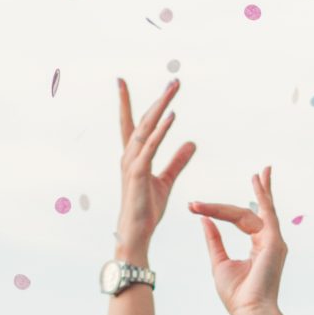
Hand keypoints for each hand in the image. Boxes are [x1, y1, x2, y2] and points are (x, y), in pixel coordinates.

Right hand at [115, 79, 196, 255]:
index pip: (132, 123)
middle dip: (158, 99)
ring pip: (146, 128)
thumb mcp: (166, 181)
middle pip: (143, 119)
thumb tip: (192, 143)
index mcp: (134, 156)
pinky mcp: (138, 173)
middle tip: (174, 81)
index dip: (128, 102)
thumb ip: (178, 161)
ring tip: (173, 89)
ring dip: (160, 107)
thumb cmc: (147, 209)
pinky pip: (151, 146)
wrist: (136, 233)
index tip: (122, 81)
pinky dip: (161, 130)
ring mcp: (132, 163)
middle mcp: (130, 155)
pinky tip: (171, 116)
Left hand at [194, 168, 285, 314]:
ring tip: (258, 174)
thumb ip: (214, 240)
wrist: (250, 312)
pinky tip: (258, 182)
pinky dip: (263, 197)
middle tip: (256, 174)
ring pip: (257, 211)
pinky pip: (267, 214)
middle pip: (253, 211)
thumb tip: (204, 220)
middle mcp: (269, 241)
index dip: (218, 211)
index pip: (241, 219)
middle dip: (252, 193)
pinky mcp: (274, 242)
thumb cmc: (236, 295)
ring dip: (259, 191)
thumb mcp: (219, 262)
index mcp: (258, 246)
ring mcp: (274, 241)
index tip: (194, 206)